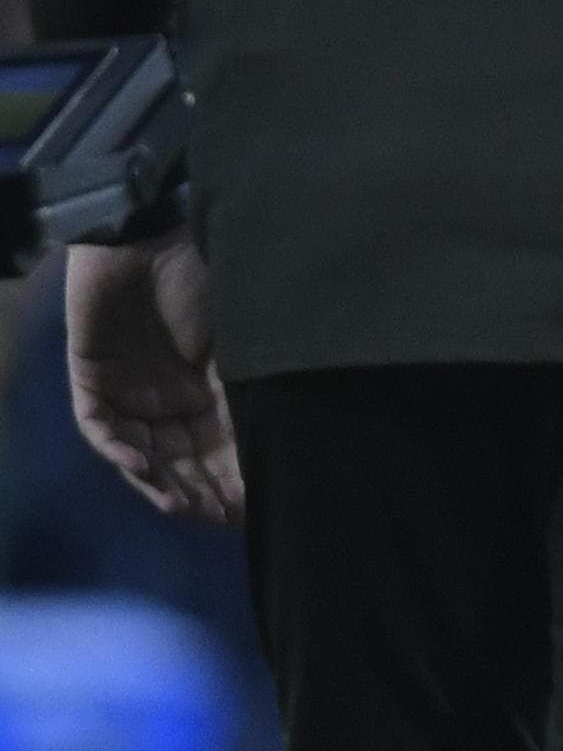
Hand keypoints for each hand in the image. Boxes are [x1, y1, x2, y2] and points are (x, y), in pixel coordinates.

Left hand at [66, 232, 236, 526]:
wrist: (148, 233)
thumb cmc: (204, 277)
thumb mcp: (241, 339)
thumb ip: (248, 387)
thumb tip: (283, 440)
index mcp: (211, 388)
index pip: (223, 448)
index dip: (235, 481)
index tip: (250, 509)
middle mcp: (169, 397)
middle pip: (181, 460)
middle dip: (198, 492)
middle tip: (215, 517)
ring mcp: (128, 390)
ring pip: (140, 453)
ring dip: (158, 482)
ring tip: (178, 505)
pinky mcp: (90, 379)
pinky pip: (100, 428)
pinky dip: (118, 450)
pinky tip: (141, 467)